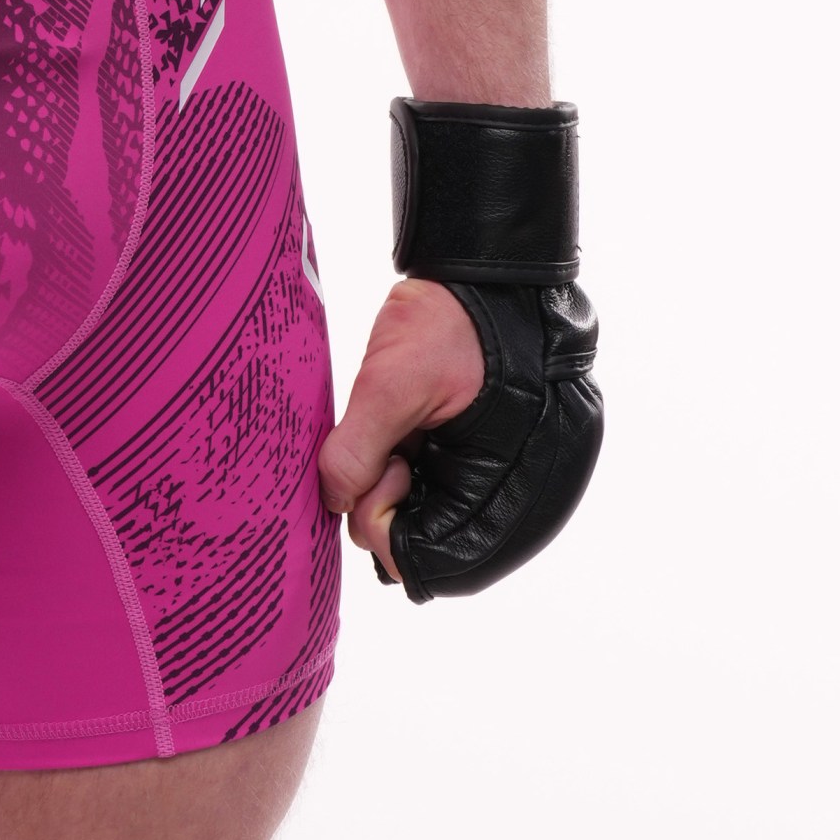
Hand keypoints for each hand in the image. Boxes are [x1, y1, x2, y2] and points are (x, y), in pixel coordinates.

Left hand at [319, 276, 486, 579]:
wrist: (491, 279)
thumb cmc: (455, 323)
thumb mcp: (394, 380)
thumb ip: (358, 447)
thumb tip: (332, 501)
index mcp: (503, 494)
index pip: (419, 561)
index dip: (380, 518)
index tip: (385, 462)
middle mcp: (507, 507)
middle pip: (416, 545)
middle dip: (384, 502)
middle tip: (392, 446)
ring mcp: (493, 487)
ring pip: (417, 519)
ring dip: (393, 486)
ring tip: (403, 432)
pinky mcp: (478, 466)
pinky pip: (428, 495)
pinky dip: (403, 472)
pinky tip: (405, 435)